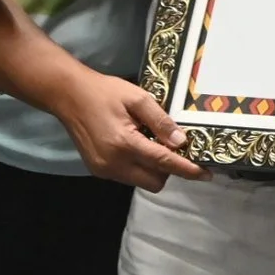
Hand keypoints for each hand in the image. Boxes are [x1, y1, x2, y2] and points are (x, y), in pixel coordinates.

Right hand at [48, 69, 207, 191]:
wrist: (68, 95)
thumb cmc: (105, 92)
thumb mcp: (138, 98)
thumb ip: (161, 121)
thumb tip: (182, 142)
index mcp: (125, 143)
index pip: (164, 163)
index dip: (187, 169)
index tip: (206, 174)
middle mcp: (114, 163)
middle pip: (154, 181)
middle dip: (169, 170)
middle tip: (173, 148)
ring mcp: (104, 170)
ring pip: (141, 182)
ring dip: (153, 169)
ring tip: (151, 143)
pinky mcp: (97, 170)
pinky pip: (127, 177)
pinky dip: (138, 167)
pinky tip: (136, 146)